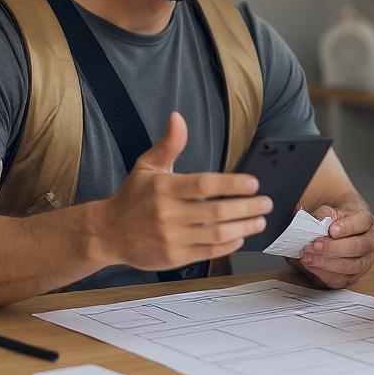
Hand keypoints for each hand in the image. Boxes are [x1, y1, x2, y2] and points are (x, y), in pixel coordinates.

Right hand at [100, 112, 271, 269]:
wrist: (108, 233)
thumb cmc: (133, 197)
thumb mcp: (147, 166)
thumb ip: (169, 144)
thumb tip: (178, 117)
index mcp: (164, 187)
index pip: (205, 184)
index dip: (233, 183)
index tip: (253, 183)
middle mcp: (168, 213)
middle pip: (217, 210)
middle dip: (247, 207)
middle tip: (265, 203)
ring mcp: (172, 237)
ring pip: (217, 234)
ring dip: (244, 227)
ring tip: (260, 220)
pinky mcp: (174, 257)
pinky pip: (209, 252)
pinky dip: (229, 244)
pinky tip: (240, 236)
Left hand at [297, 203, 373, 288]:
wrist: (332, 232)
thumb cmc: (334, 220)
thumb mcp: (330, 210)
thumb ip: (325, 213)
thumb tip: (320, 220)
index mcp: (367, 221)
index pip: (363, 222)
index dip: (348, 227)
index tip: (332, 230)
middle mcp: (370, 242)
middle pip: (357, 247)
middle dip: (333, 247)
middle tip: (315, 245)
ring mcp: (364, 261)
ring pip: (350, 266)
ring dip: (326, 262)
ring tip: (308, 256)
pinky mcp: (353, 276)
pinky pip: (340, 279)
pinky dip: (323, 273)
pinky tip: (311, 264)